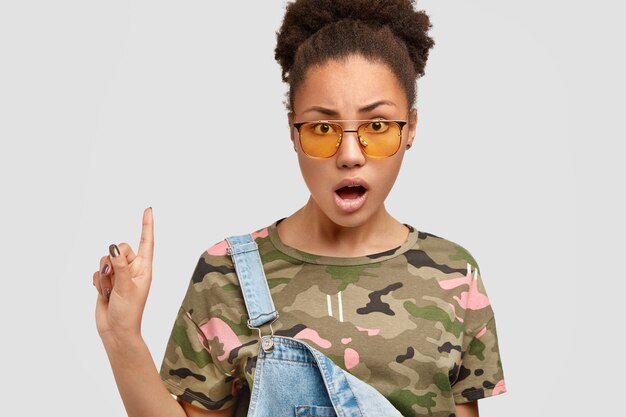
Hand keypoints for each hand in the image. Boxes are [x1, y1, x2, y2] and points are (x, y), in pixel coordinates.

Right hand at [93, 207, 153, 342]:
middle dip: (114, 260)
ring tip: (110, 289)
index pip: (146, 242)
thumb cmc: (128, 312)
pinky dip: (98, 281)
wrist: (115, 331)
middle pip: (120, 248)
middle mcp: (133, 268)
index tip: (148, 209)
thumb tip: (115, 247)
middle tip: (116, 278)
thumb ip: (121, 265)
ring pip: (106, 259)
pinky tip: (103, 293)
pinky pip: (97, 271)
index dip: (146, 225)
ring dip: (105, 274)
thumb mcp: (127, 287)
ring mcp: (120, 274)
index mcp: (144, 268)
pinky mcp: (107, 281)